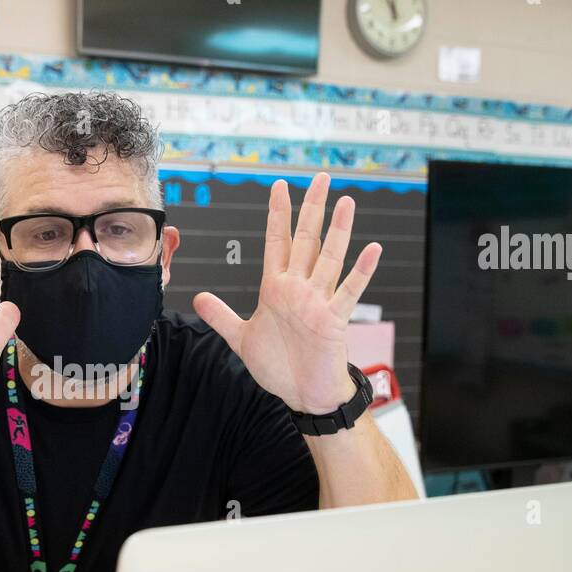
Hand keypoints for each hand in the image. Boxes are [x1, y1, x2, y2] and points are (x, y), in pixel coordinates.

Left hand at [192, 173, 380, 413]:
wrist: (301, 394)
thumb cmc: (279, 366)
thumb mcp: (241, 338)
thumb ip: (221, 316)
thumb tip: (198, 297)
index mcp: (276, 288)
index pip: (277, 242)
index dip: (278, 214)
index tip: (279, 186)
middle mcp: (299, 288)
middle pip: (306, 240)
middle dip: (311, 208)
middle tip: (320, 177)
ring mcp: (317, 302)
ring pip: (329, 258)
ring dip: (338, 231)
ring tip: (347, 202)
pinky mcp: (333, 320)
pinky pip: (348, 292)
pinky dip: (360, 272)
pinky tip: (372, 249)